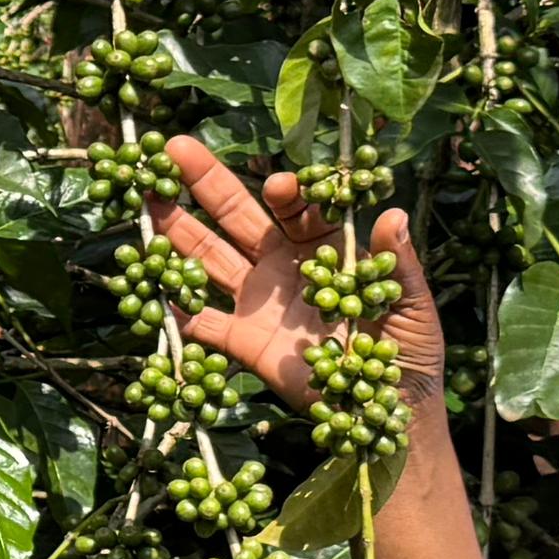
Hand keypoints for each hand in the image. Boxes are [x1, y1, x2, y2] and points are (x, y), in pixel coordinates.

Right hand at [159, 140, 441, 417]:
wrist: (387, 410)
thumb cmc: (407, 351)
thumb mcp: (412, 304)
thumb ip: (398, 263)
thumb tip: (393, 215)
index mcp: (322, 248)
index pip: (295, 209)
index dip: (284, 194)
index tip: (278, 187)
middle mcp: (283, 266)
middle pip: (238, 217)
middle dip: (206, 184)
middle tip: (173, 148)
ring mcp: (259, 302)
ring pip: (210, 259)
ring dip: (177, 231)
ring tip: (146, 199)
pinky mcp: (244, 342)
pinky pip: (203, 324)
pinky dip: (177, 311)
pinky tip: (149, 288)